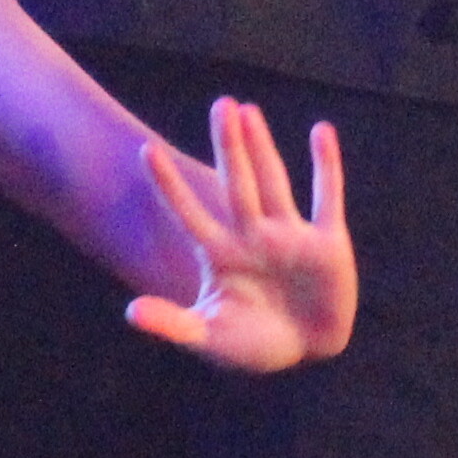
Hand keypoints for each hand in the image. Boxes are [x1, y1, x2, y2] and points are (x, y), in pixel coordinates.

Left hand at [122, 100, 354, 371]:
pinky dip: (326, 166)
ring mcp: (290, 236)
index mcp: (221, 256)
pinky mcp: (327, 243)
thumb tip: (130, 311)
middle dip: (227, 147)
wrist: (305, 351)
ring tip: (247, 110)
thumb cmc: (252, 345)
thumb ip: (172, 323)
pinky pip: (327, 198)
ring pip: (273, 182)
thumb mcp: (209, 336)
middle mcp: (252, 236)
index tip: (145, 151)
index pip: (188, 213)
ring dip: (262, 147)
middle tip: (218, 105)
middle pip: (235, 184)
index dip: (169, 185)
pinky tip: (321, 131)